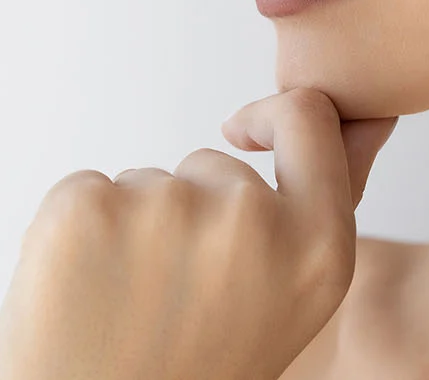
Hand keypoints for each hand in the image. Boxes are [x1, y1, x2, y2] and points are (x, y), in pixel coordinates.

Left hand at [0, 86, 398, 379]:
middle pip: (213, 166)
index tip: (246, 131)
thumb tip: (353, 119)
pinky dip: (74, 232)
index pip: (310, 119)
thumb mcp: (285, 304)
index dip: (276, 118)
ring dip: (130, 229)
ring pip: (145, 183)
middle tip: (170, 303)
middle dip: (189, 214)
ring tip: (124, 310)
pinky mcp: (88, 207)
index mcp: (316, 250)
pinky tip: (80, 295)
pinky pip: (83, 189)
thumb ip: (310, 218)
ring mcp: (165, 207)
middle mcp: (250, 220)